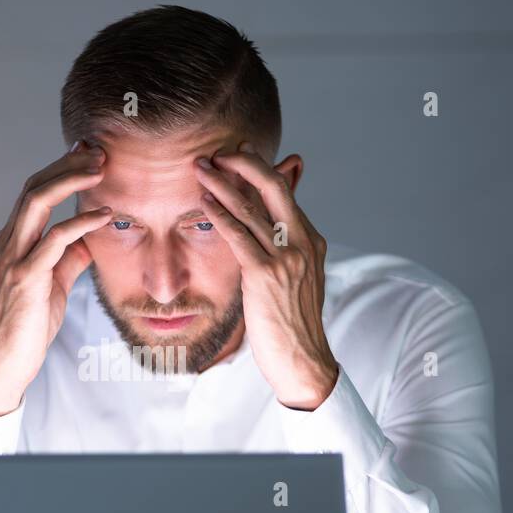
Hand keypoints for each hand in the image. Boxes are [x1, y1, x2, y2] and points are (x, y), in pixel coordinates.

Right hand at [0, 141, 112, 418]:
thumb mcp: (54, 284)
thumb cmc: (29, 324)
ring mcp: (14, 258)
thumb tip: (91, 238)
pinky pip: (54, 240)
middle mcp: (9, 242)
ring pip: (37, 202)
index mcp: (14, 240)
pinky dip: (80, 222)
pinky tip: (104, 214)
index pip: (35, 191)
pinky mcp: (25, 278)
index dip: (61, 168)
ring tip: (102, 167)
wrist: (5, 362)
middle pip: (35, 186)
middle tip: (100, 149)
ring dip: (71, 179)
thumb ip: (69, 258)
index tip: (89, 151)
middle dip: (67, 163)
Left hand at [193, 142, 338, 409]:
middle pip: (273, 186)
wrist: (303, 361)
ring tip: (200, 167)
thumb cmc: (294, 325)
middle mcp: (304, 242)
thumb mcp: (298, 280)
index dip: (259, 168)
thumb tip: (273, 232)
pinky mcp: (265, 275)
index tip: (237, 153)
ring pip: (251, 207)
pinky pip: (238, 235)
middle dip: (242, 162)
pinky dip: (219, 214)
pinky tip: (203, 201)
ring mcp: (286, 257)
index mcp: (312, 241)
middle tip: (216, 152)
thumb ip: (286, 251)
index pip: (284, 192)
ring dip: (221, 182)